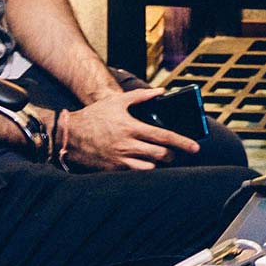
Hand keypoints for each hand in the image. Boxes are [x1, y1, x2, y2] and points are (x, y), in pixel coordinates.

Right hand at [64, 87, 200, 171]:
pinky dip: (143, 170)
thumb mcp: (118, 101)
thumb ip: (141, 96)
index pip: (163, 136)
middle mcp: (127, 145)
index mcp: (132, 127)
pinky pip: (134, 174)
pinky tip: (144, 164)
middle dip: (172, 155)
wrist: (70, 135)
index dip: (182, 142)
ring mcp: (120, 160)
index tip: (195, 146)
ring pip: (150, 168)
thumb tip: (161, 91)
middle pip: (160, 155)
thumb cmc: (95, 116)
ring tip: (160, 158)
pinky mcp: (113, 170)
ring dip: (158, 164)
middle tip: (174, 153)